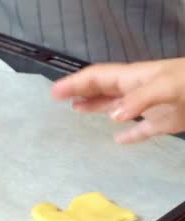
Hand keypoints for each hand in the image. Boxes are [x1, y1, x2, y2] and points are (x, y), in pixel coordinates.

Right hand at [51, 58, 184, 143]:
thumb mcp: (169, 86)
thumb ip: (140, 100)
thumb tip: (113, 118)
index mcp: (134, 79)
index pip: (97, 78)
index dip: (74, 83)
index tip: (53, 92)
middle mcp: (138, 90)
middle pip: (103, 89)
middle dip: (80, 92)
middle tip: (57, 98)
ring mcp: (152, 106)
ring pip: (118, 106)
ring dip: (97, 107)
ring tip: (77, 110)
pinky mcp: (166, 122)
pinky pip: (142, 129)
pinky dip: (129, 135)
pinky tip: (119, 140)